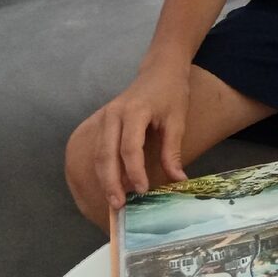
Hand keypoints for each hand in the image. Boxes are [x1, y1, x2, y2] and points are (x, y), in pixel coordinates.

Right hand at [84, 66, 190, 208]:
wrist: (160, 71)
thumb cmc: (171, 94)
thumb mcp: (177, 121)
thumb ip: (173, 151)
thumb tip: (178, 180)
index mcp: (133, 112)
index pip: (129, 148)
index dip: (134, 171)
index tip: (143, 190)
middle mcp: (113, 115)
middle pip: (105, 154)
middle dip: (110, 181)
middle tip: (118, 205)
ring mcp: (105, 118)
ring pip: (98, 153)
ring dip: (105, 178)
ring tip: (114, 199)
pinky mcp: (103, 122)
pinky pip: (99, 148)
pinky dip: (103, 168)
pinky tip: (112, 183)